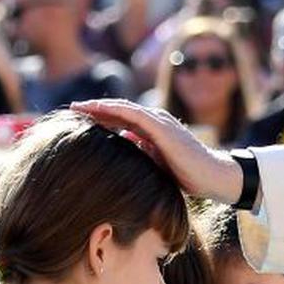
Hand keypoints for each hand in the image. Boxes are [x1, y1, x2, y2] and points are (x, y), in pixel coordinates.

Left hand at [70, 99, 243, 201]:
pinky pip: (136, 115)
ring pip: (125, 109)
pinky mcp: (163, 128)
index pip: (122, 119)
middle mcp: (155, 121)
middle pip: (119, 111)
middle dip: (94, 109)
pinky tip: (99, 109)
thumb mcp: (157, 163)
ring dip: (100, 106)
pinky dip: (116, 110)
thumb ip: (141, 152)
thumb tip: (122, 144)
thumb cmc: (187, 174)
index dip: (100, 117)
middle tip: (71, 108)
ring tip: (79, 107)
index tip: (78, 119)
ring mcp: (160, 122)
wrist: (212, 177)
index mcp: (152, 130)